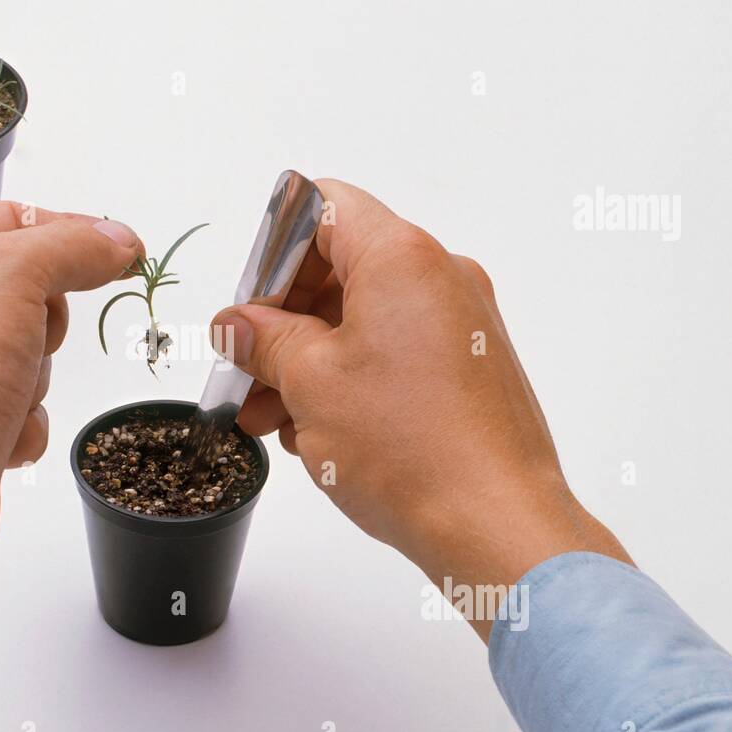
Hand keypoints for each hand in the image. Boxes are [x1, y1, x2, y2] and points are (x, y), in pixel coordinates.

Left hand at [0, 203, 141, 587]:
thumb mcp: (19, 274)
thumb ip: (76, 245)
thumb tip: (120, 239)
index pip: (8, 218)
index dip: (68, 233)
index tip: (121, 251)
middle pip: (25, 289)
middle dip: (42, 324)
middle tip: (24, 339)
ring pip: (28, 351)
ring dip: (32, 377)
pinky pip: (17, 403)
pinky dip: (20, 420)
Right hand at [211, 179, 629, 639]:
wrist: (496, 523)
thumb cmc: (411, 449)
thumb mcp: (308, 384)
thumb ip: (263, 340)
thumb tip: (236, 326)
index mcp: (401, 257)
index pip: (323, 207)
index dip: (272, 251)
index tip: (248, 307)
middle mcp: (441, 277)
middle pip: (342, 267)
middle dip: (283, 320)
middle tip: (247, 371)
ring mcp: (464, 324)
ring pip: (365, 318)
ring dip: (309, 359)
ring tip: (272, 419)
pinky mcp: (473, 369)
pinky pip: (397, 352)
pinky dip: (352, 379)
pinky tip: (320, 433)